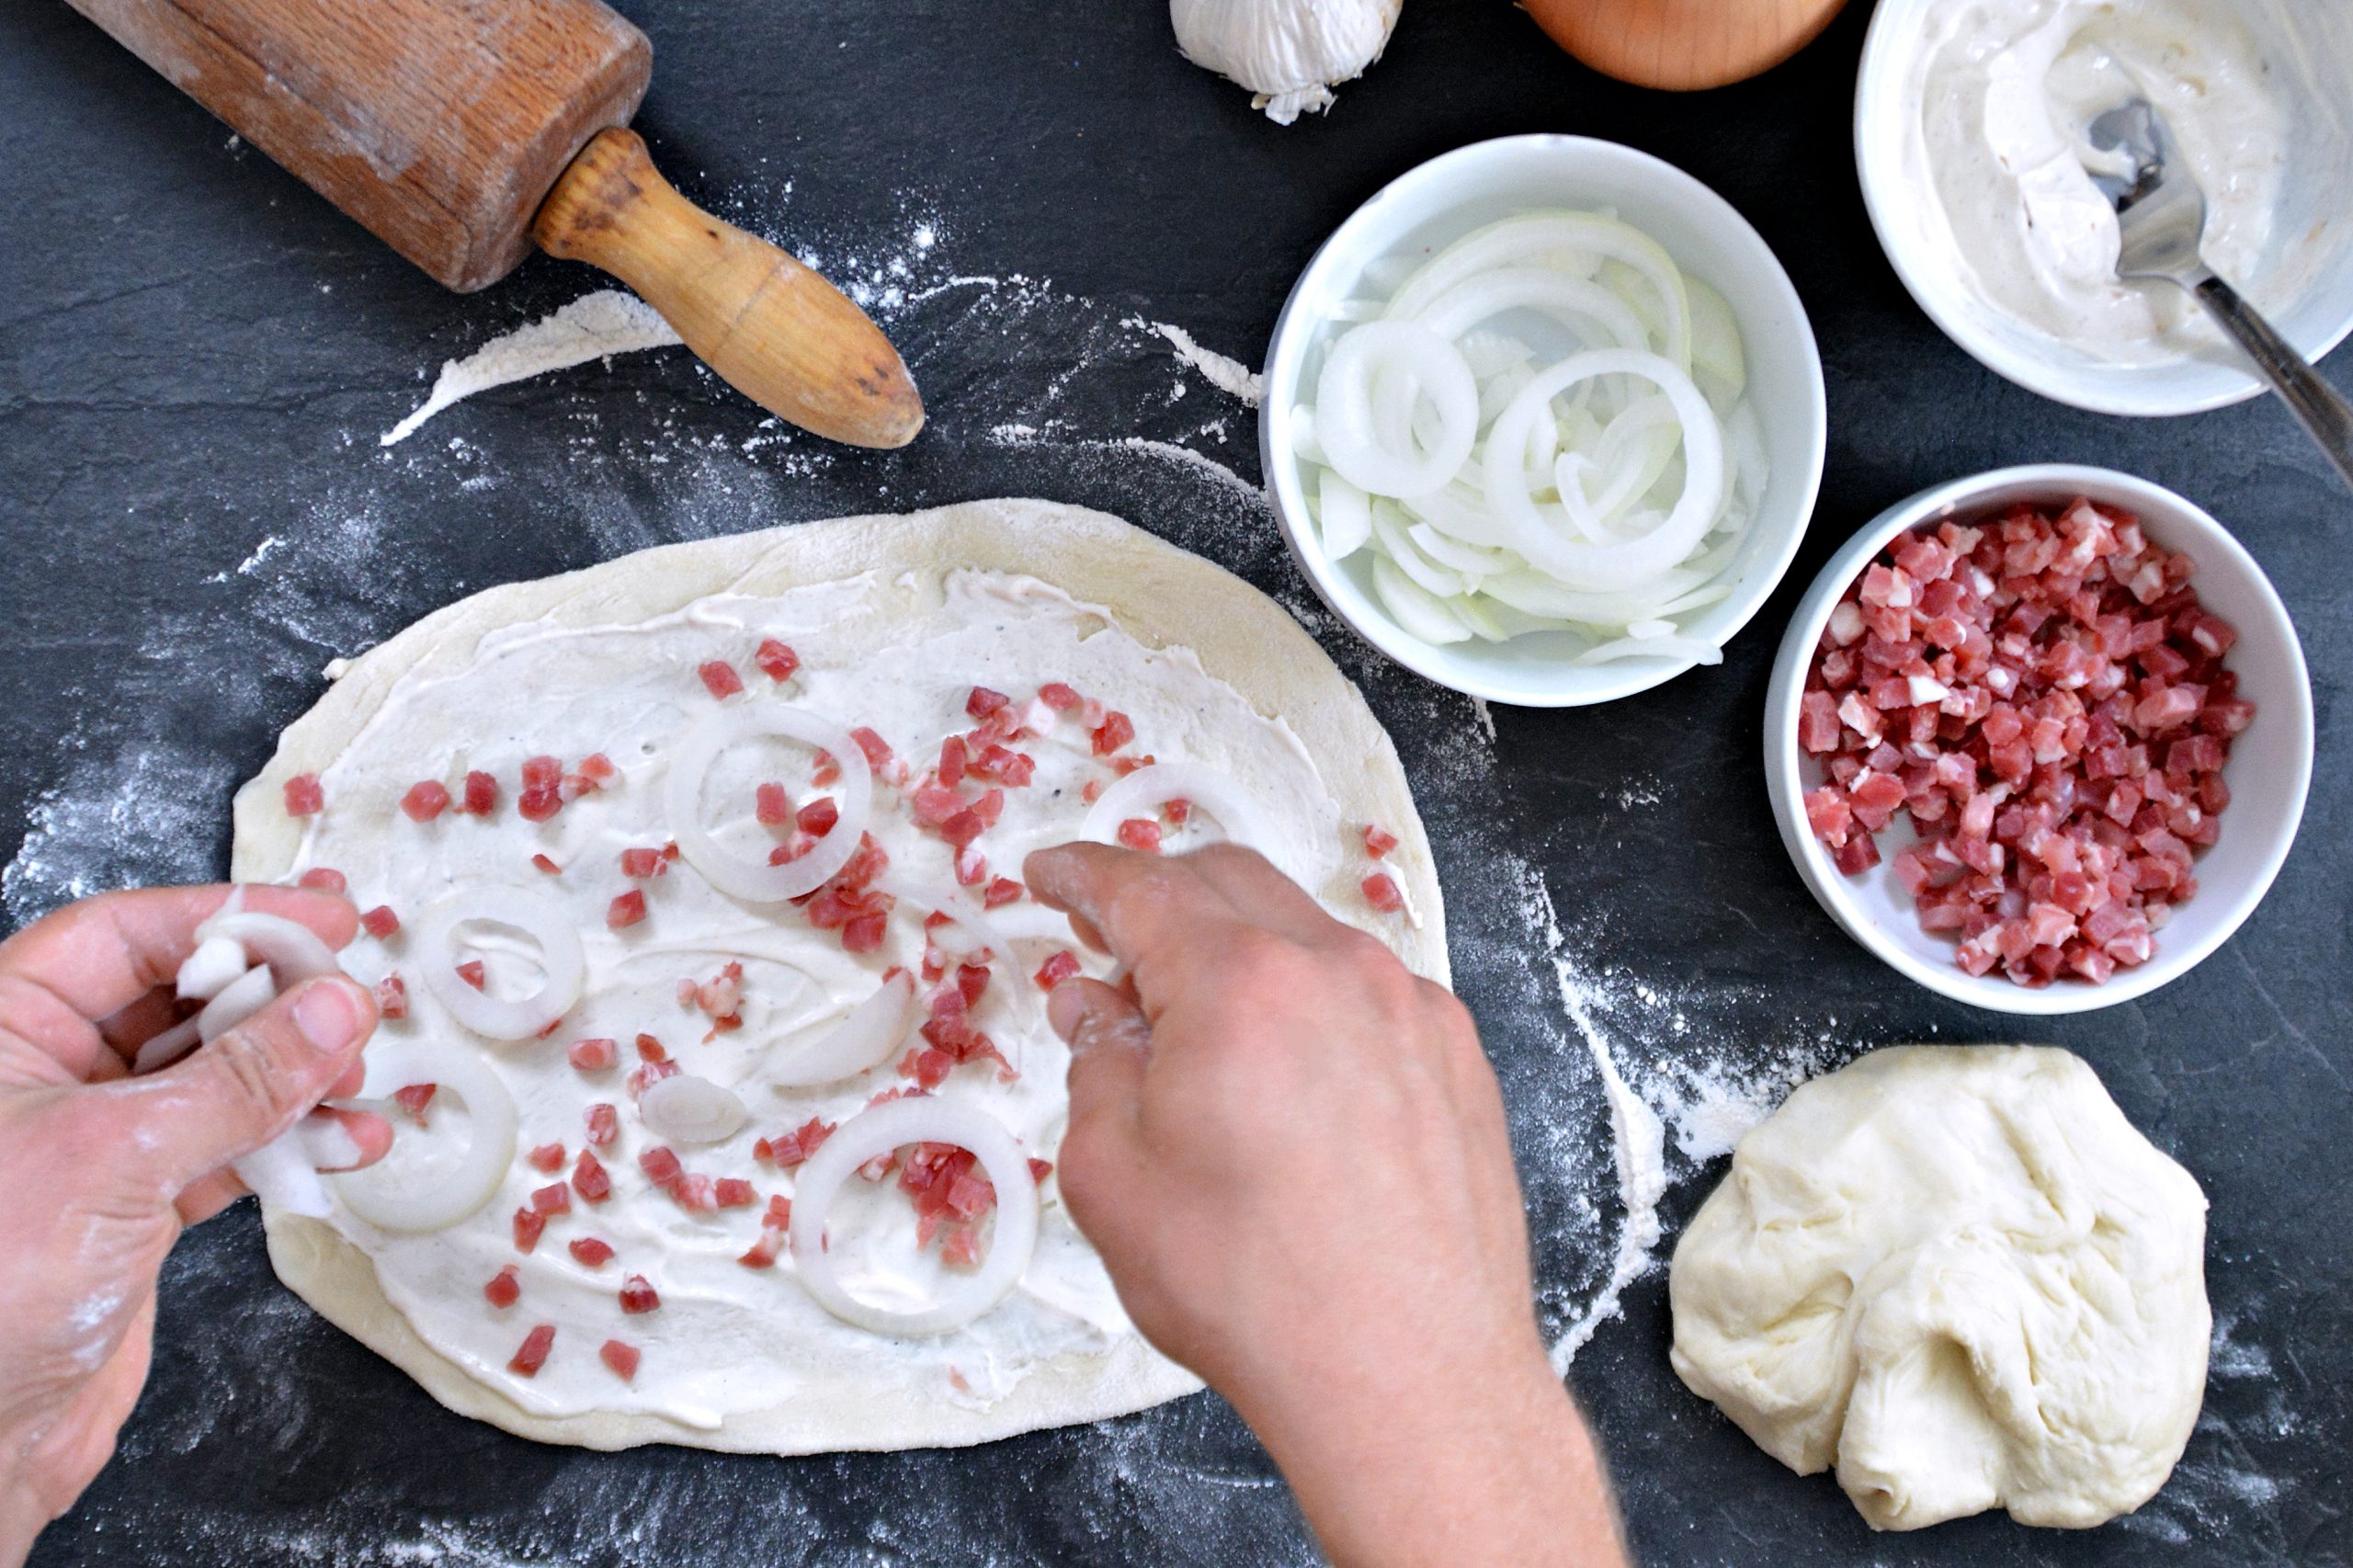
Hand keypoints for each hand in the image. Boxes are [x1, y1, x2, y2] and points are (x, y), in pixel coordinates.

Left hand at [0, 886, 383, 1566]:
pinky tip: (347, 1145)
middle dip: (277, 1002)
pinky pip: (227, 1148)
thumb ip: (239, 1079)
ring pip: (215, 1076)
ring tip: (361, 1087)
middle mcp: (40, 1074)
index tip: (326, 916)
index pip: (124, 935)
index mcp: (0, 1029)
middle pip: (182, 999)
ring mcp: (89, 1142)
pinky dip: (290, 1145)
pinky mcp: (129, 1207)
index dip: (229, 919)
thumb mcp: (116, 1156)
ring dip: (298, 1079)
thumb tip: (334, 1007)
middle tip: (358, 1005)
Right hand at [1024, 843, 1624, 1567]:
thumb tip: (1096, 1006)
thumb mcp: (1114, 1179)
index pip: (1140, 886)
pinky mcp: (1457, 1057)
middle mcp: (1336, 969)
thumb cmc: (1253, 1289)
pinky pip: (1367, 992)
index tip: (1050, 874)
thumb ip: (1095, 1066)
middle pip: (1229, 882)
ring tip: (1197, 1028)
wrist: (1410, 1374)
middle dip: (1159, 896)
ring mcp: (1411, 1008)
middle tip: (1108, 941)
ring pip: (1305, 934)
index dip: (1081, 873)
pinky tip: (1286, 1075)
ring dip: (1239, 952)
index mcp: (1240, 983)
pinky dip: (1309, 1002)